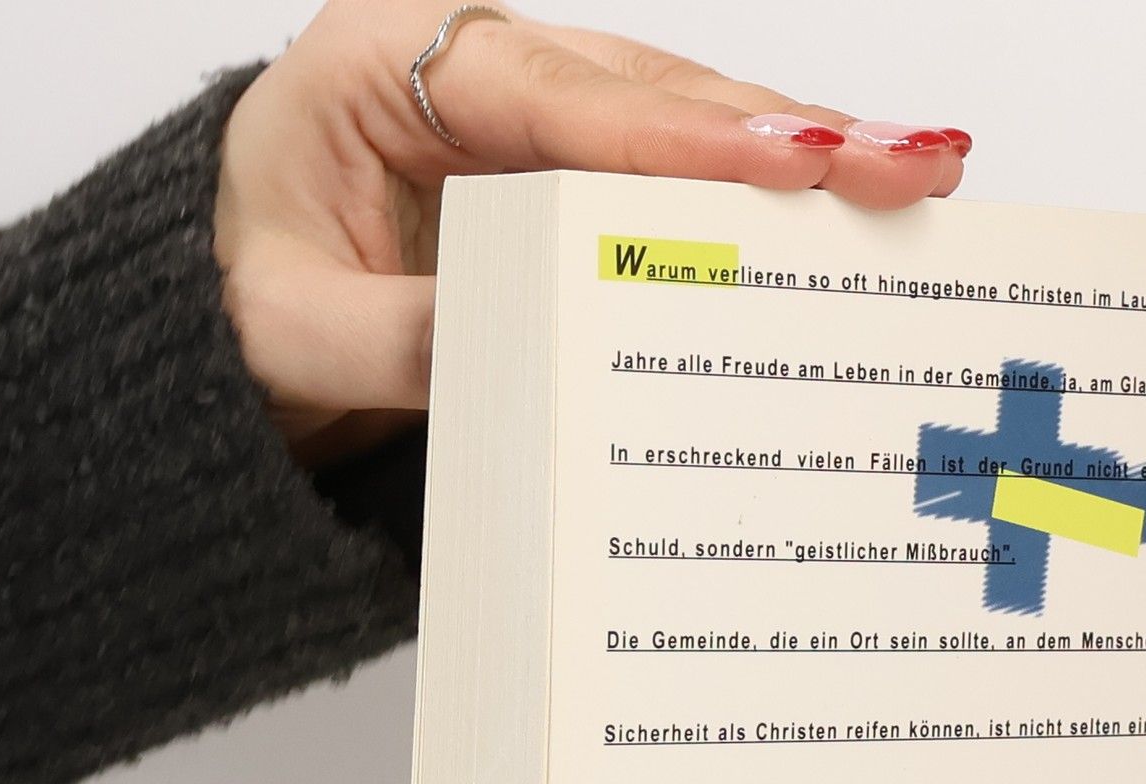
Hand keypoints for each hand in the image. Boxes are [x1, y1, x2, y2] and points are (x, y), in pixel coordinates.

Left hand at [214, 3, 971, 460]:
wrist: (229, 306)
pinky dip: (759, 201)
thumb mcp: (292, 329)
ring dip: (800, 154)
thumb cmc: (246, 291)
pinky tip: (845, 205)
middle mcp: (475, 69)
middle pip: (650, 92)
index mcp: (386, 69)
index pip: (557, 97)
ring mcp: (530, 117)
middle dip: (784, 129)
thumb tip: (507, 352)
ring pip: (682, 122)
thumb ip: (392, 341)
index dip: (682, 136)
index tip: (791, 158)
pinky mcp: (567, 177)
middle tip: (905, 164)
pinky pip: (674, 178)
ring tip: (916, 175)